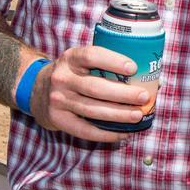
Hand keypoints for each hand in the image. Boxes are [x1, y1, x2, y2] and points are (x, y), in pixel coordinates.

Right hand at [30, 46, 148, 142]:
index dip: (113, 61)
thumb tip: (153, 80)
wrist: (36, 90)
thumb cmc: (72, 74)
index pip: (92, 55)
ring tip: (138, 115)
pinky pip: (84, 130)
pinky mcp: (57, 119)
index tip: (133, 68)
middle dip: (123, 93)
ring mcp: (58, 100)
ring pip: (92, 109)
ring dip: (118, 114)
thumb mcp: (81, 62)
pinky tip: (123, 134)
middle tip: (144, 97)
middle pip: (95, 87)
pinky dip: (105, 134)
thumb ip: (108, 66)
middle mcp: (62, 77)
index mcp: (71, 58)